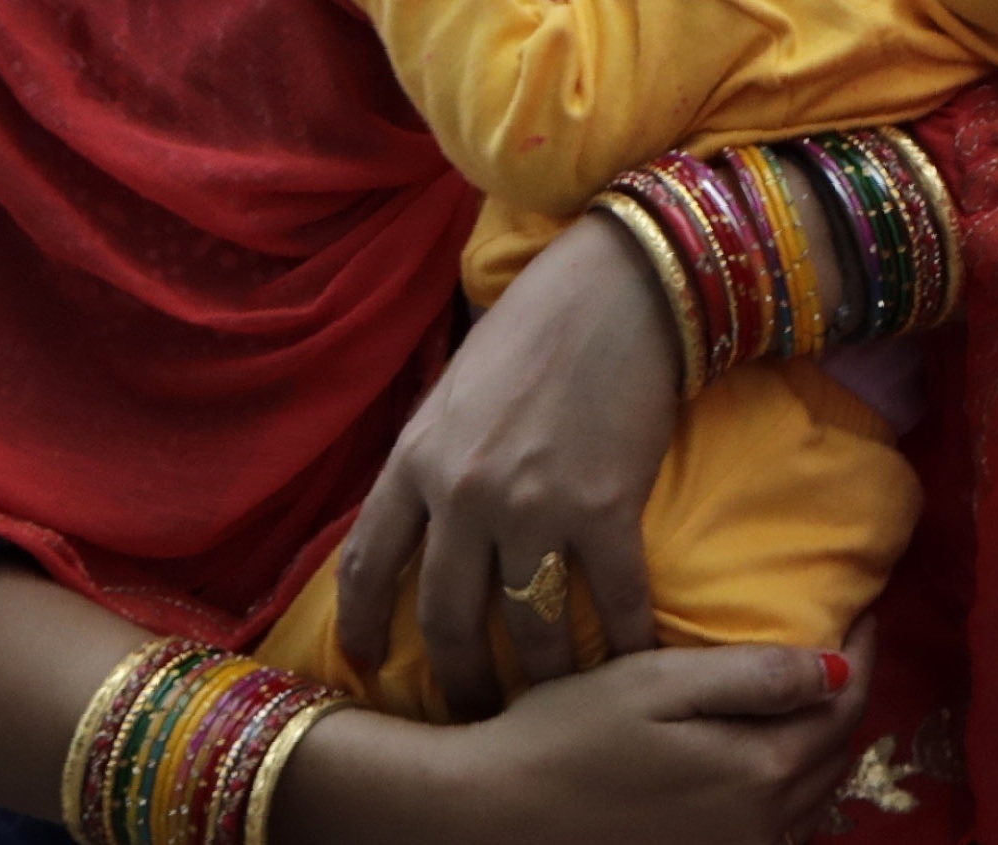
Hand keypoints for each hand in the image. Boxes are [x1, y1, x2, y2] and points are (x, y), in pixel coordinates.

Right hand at [277, 627, 874, 844]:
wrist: (487, 815)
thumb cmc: (565, 736)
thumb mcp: (659, 684)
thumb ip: (754, 677)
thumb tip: (837, 669)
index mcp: (759, 775)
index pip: (844, 708)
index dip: (860, 654)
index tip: (862, 610)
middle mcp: (758, 828)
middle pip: (833, 755)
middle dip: (844, 698)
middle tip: (841, 646)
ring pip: (807, 795)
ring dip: (818, 744)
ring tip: (808, 693)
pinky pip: (770, 825)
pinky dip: (783, 785)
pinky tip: (761, 753)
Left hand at [333, 214, 677, 717]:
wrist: (623, 288)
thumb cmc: (539, 326)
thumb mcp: (454, 391)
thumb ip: (430, 458)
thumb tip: (421, 517)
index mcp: (414, 461)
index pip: (366, 567)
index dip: (365, 625)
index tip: (373, 660)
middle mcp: (462, 496)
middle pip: (444, 619)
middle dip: (457, 677)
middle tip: (473, 708)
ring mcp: (532, 507)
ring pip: (524, 626)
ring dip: (540, 675)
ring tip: (553, 699)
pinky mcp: (605, 509)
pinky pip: (610, 599)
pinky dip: (624, 639)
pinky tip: (632, 659)